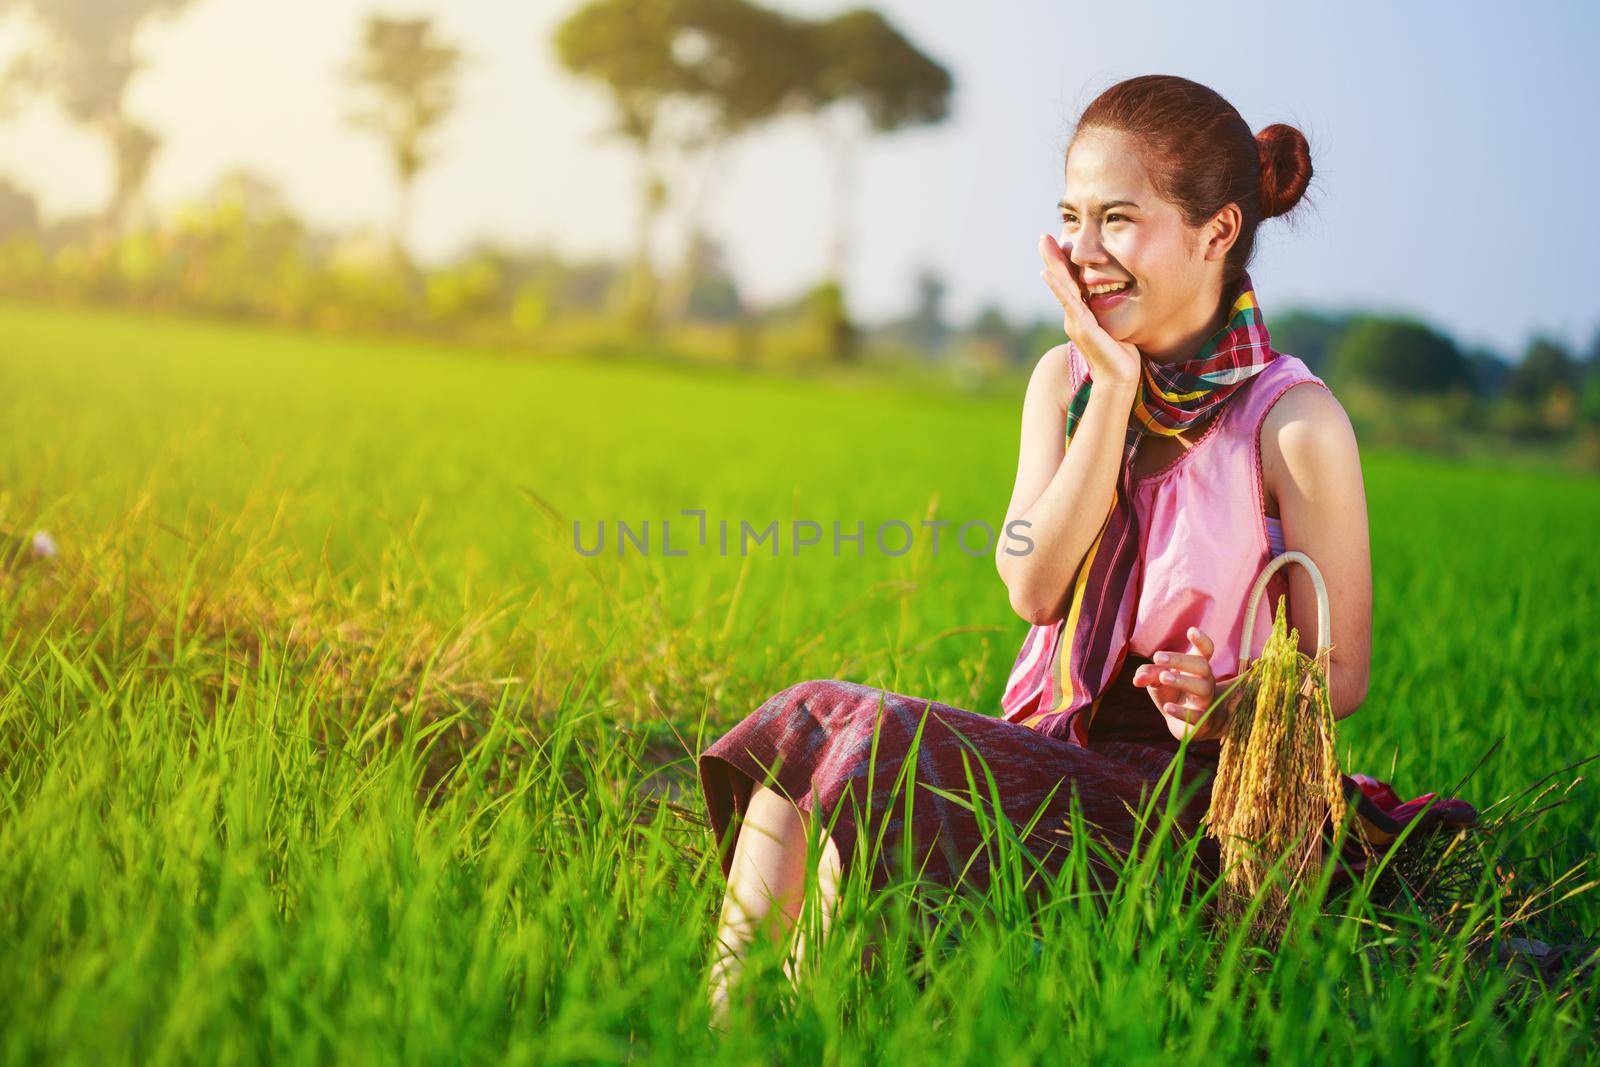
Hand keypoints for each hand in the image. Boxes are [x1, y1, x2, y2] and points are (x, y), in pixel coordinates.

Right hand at [1037, 234, 1142, 393]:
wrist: (1120, 378)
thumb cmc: (1123, 355)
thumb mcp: (1116, 327)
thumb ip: (1112, 313)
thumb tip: (1121, 299)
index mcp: (1082, 315)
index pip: (1072, 284)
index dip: (1066, 264)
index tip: (1062, 242)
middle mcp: (1074, 317)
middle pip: (1062, 282)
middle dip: (1053, 259)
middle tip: (1044, 237)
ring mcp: (1075, 322)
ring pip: (1062, 287)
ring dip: (1052, 265)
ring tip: (1045, 246)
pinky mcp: (1082, 327)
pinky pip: (1069, 302)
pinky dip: (1058, 286)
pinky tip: (1050, 273)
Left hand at [1130, 626, 1225, 741]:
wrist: (1186, 726)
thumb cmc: (1173, 694)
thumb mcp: (1157, 681)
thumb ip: (1147, 674)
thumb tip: (1138, 678)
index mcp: (1197, 668)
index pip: (1206, 651)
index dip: (1202, 641)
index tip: (1191, 630)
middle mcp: (1206, 682)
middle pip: (1202, 666)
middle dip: (1181, 659)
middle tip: (1158, 656)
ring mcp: (1206, 701)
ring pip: (1203, 688)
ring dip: (1183, 680)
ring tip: (1164, 677)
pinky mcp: (1202, 721)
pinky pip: (1197, 716)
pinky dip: (1181, 711)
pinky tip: (1167, 707)